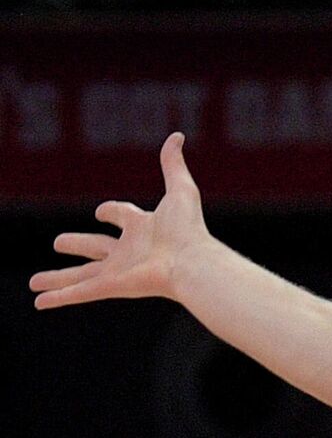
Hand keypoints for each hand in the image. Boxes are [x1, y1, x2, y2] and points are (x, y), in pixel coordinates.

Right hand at [30, 132, 212, 308]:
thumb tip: (176, 135)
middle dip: (78, 244)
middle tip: (58, 241)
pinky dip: (59, 298)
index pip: (123, 216)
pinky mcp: (110, 287)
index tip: (101, 211)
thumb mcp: (181, 190)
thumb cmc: (188, 229)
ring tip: (34, 282)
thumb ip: (173, 165)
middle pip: (97, 247)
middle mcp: (129, 250)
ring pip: (80, 275)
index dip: (112, 212)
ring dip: (57, 279)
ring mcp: (118, 271)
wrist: (191, 263)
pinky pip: (79, 292)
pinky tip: (39, 302)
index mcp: (144, 227)